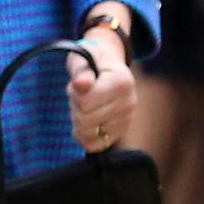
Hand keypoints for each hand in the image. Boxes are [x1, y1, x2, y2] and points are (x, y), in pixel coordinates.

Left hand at [67, 26, 136, 154]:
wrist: (108, 66)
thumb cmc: (92, 60)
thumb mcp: (83, 58)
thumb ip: (81, 72)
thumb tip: (81, 84)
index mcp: (122, 81)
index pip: (85, 103)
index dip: (74, 93)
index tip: (79, 83)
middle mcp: (129, 103)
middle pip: (85, 119)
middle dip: (75, 106)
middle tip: (79, 93)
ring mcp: (126, 120)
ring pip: (88, 133)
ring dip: (78, 119)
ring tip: (85, 104)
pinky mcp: (120, 133)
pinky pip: (94, 145)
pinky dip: (83, 135)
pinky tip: (85, 121)